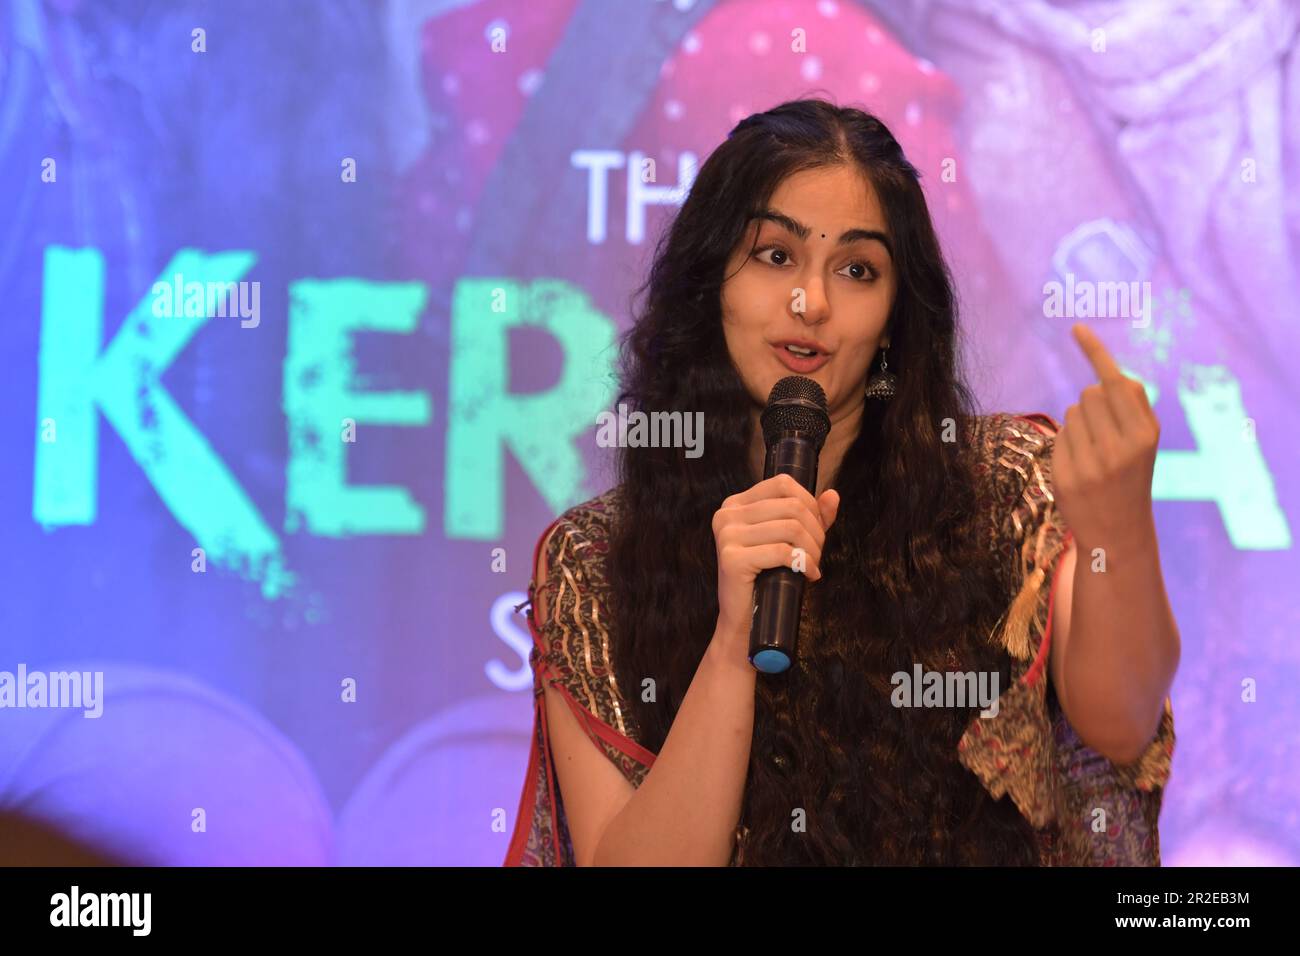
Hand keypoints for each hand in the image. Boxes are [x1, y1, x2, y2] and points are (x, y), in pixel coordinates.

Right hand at [711, 473, 839, 642]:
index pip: (783, 484)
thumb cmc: (768, 579)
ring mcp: (726, 535)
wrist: (744, 621)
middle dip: (815, 531)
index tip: (816, 530)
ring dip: (812, 550)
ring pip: (791, 528)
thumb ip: (811, 516)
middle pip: (791, 506)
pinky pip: (783, 552)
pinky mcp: (731, 558)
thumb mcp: (789, 541)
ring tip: (811, 566)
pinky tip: (808, 575)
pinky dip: (805, 564)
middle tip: (815, 554)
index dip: (809, 504)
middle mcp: (727, 515)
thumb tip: (832, 495)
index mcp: (736, 504)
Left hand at [1054, 323, 1160, 553]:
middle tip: (1103, 431)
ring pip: (1072, 411)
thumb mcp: (1143, 443)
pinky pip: (1060, 434)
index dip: (1094, 353)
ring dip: (1080, 422)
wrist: (1119, 533)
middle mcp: (1120, 447)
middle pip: (1090, 392)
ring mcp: (1092, 463)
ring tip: (1094, 450)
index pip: (1114, 381)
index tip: (1076, 328)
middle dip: (1092, 402)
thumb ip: (1131, 409)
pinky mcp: (1067, 475)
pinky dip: (1067, 441)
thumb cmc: (1131, 477)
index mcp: (1146, 434)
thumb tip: (1106, 376)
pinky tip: (1079, 463)